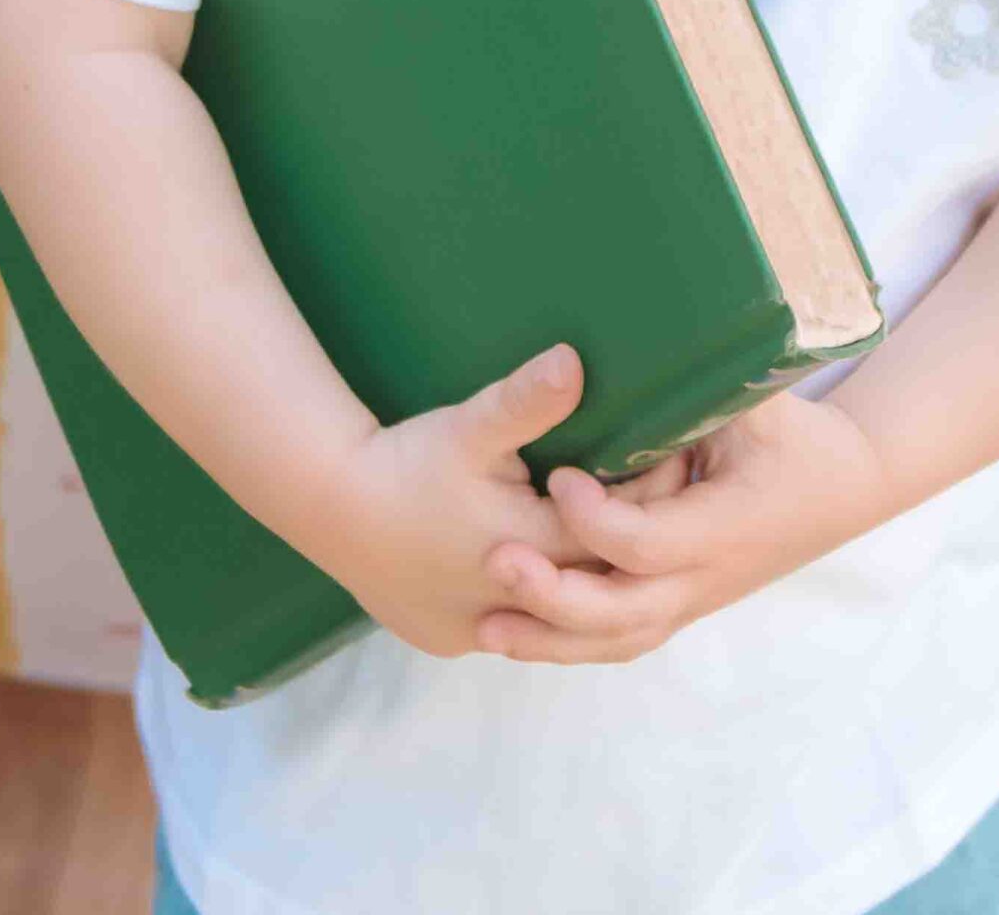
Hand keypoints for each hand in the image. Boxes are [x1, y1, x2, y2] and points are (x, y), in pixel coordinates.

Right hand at [314, 342, 689, 657]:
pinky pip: (510, 628)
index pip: (614, 539)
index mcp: (527, 552)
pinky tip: (548, 570)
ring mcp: (475, 630)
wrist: (327, 505)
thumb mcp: (469, 427)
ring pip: (553, 618)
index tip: (671, 464)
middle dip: (624, 545)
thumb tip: (575, 361)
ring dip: (581, 581)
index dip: (647, 505)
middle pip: (590, 585)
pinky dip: (535, 603)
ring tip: (605, 533)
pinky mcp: (447, 637)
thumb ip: (526, 401)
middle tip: (653, 499)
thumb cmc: (405, 462)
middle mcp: (509, 606)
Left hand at [474, 382, 896, 664]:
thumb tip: (654, 333)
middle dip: (555, 597)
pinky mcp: (684, 604)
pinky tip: (518, 635)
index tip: (558, 478)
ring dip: (549, 640)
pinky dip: (570, 645)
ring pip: (617, 640)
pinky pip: (622, 639)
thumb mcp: (763, 403)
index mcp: (726, 526)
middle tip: (496, 560)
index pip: (649, 542)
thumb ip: (708, 383)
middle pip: (623, 612)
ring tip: (485, 627)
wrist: (844, 491)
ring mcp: (695, 599)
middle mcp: (707, 576)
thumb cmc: (798, 437)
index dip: (598, 519)